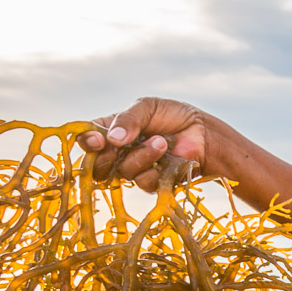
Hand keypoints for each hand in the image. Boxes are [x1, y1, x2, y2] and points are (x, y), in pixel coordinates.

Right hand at [76, 97, 212, 191]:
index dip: (88, 142)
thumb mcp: (148, 108)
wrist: (203, 133)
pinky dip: (156, 168)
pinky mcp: (152, 183)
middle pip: (99, 164)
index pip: (89, 139)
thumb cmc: (174, 116)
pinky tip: (168, 155)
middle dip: (110, 155)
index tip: (97, 140)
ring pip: (124, 171)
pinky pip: (144, 182)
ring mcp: (136, 168)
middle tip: (121, 144)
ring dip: (142, 156)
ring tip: (161, 141)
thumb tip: (112, 139)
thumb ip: (128, 119)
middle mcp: (120, 152)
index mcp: (112, 130)